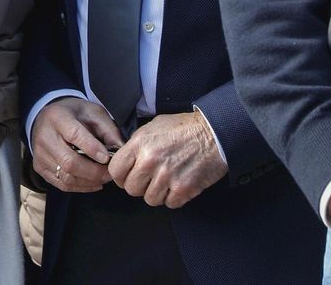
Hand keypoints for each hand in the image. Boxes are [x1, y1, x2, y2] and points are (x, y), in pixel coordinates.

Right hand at [31, 98, 121, 192]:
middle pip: (69, 161)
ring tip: (104, 178)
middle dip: (94, 171)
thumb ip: (107, 129)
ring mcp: (40, 154)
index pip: (74, 135)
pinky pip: (62, 184)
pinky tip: (93, 183)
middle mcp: (45, 137)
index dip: (92, 149)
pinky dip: (81, 187)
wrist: (47, 117)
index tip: (107, 158)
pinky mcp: (40, 167)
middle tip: (110, 173)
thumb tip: (120, 148)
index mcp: (58, 117)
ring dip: (89, 181)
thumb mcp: (93, 112)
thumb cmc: (73, 114)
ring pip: (66, 176)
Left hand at [106, 112, 225, 208]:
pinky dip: (174, 197)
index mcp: (140, 143)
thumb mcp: (154, 126)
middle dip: (140, 185)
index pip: (116, 170)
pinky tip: (179, 183)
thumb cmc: (185, 128)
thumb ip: (137, 144)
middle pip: (131, 189)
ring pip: (149, 199)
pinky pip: (169, 204)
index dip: (121, 175)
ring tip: (168, 180)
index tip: (128, 176)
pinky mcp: (183, 189)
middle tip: (151, 178)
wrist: (215, 133)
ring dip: (158, 193)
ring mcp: (167, 176)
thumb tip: (126, 159)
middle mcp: (150, 160)